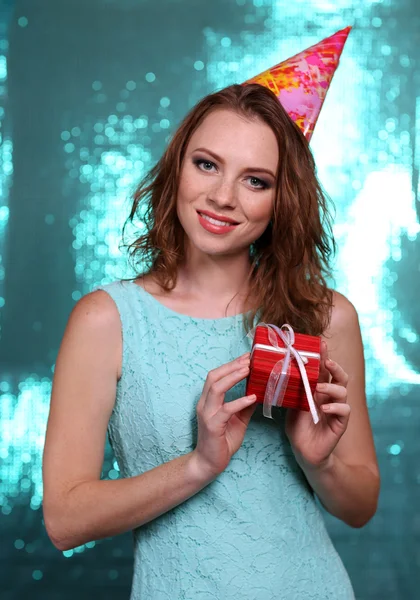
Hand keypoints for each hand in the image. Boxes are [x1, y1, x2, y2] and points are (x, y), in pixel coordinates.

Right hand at [193, 353, 256, 478]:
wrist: (209, 463)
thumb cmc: (222, 441)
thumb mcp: (238, 419)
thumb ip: (245, 405)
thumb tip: (260, 391)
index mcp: (209, 400)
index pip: (217, 375)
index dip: (231, 364)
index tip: (248, 356)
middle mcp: (204, 404)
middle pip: (214, 376)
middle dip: (232, 366)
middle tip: (249, 359)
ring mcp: (207, 414)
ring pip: (216, 388)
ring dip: (233, 377)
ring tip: (248, 370)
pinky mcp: (212, 426)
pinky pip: (225, 410)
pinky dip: (239, 401)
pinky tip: (252, 397)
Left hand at [285, 340, 350, 468]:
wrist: (304, 451)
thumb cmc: (298, 426)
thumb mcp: (291, 404)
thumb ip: (291, 389)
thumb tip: (278, 370)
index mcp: (319, 390)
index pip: (324, 369)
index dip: (324, 356)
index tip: (320, 343)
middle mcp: (330, 397)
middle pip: (340, 376)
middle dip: (334, 366)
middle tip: (326, 361)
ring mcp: (337, 409)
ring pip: (343, 391)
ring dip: (331, 387)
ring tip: (318, 388)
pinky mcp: (340, 424)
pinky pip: (344, 411)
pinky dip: (335, 407)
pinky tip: (324, 409)